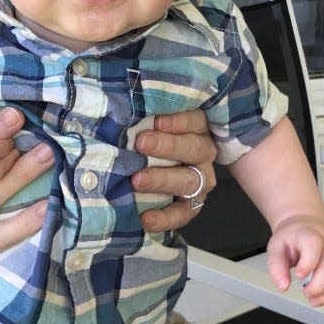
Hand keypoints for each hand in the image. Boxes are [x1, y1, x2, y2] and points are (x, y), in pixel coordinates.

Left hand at [132, 110, 216, 232]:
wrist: (147, 165)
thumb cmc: (146, 134)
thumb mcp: (148, 120)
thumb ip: (143, 115)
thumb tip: (120, 104)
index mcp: (197, 128)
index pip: (196, 120)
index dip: (179, 121)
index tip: (156, 121)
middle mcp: (203, 153)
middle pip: (195, 148)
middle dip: (168, 146)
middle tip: (141, 143)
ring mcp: (200, 180)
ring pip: (191, 180)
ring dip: (163, 179)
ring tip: (137, 180)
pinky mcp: (192, 205)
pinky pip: (183, 213)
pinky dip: (165, 218)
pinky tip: (145, 218)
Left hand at [266, 216, 323, 305]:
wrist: (304, 226)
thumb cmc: (292, 237)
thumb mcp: (276, 248)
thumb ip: (276, 267)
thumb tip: (283, 286)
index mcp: (309, 234)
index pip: (314, 245)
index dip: (308, 264)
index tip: (298, 275)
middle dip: (319, 286)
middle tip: (307, 293)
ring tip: (315, 300)